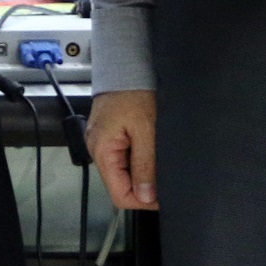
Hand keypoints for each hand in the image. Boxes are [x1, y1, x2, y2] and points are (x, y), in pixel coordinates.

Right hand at [87, 90, 156, 209]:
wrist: (126, 65)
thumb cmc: (134, 91)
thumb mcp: (146, 130)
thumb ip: (145, 165)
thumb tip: (146, 196)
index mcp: (102, 151)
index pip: (119, 194)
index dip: (143, 200)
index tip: (164, 195)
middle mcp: (98, 150)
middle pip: (122, 185)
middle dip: (146, 185)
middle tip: (167, 174)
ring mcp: (103, 143)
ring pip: (125, 172)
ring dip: (144, 171)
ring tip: (160, 157)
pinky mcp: (110, 136)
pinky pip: (125, 158)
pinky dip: (140, 159)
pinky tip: (151, 148)